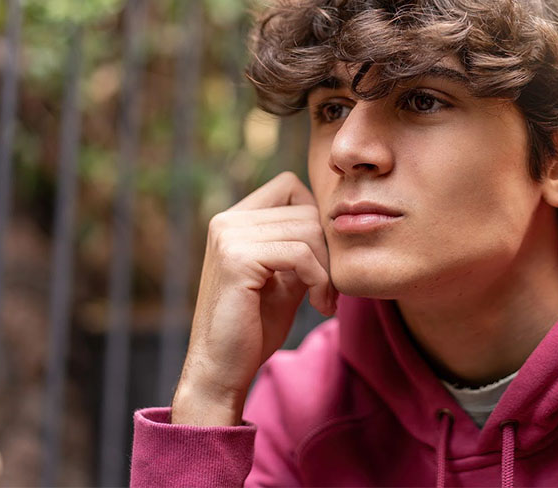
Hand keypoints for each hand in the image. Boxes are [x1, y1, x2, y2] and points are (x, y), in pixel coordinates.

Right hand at [171, 172, 335, 425]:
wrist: (222, 371)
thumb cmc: (254, 326)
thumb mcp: (285, 277)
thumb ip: (302, 245)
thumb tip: (335, 218)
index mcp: (233, 220)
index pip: (289, 186)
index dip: (315, 219)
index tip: (321, 261)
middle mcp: (226, 220)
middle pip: (306, 210)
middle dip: (327, 250)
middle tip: (330, 290)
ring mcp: (229, 236)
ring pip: (308, 230)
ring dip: (327, 269)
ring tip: (324, 300)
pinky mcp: (238, 259)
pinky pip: (301, 254)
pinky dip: (320, 280)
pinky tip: (319, 306)